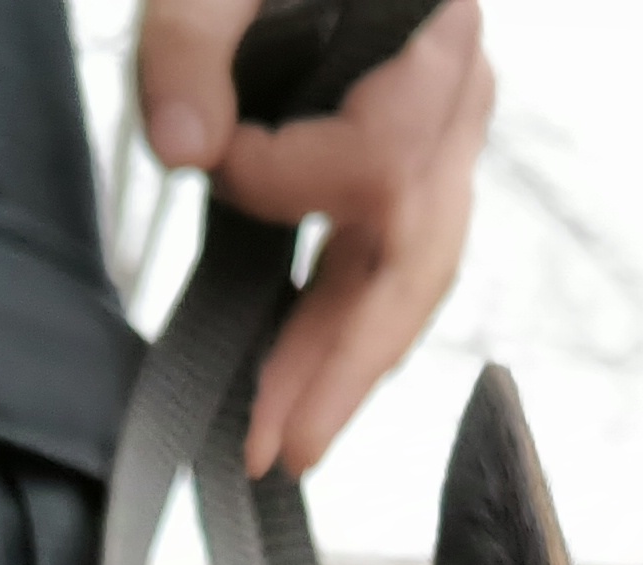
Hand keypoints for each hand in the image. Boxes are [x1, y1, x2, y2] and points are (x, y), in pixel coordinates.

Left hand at [137, 0, 494, 477]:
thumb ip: (192, 40)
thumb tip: (185, 151)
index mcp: (430, 44)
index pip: (372, 163)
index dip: (280, 182)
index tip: (208, 158)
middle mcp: (457, 97)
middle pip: (420, 255)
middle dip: (347, 359)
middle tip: (284, 445)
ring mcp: (448, 134)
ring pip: (417, 275)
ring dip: (349, 363)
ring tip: (290, 438)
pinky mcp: (420, 159)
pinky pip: (400, 263)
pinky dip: (354, 326)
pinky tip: (307, 375)